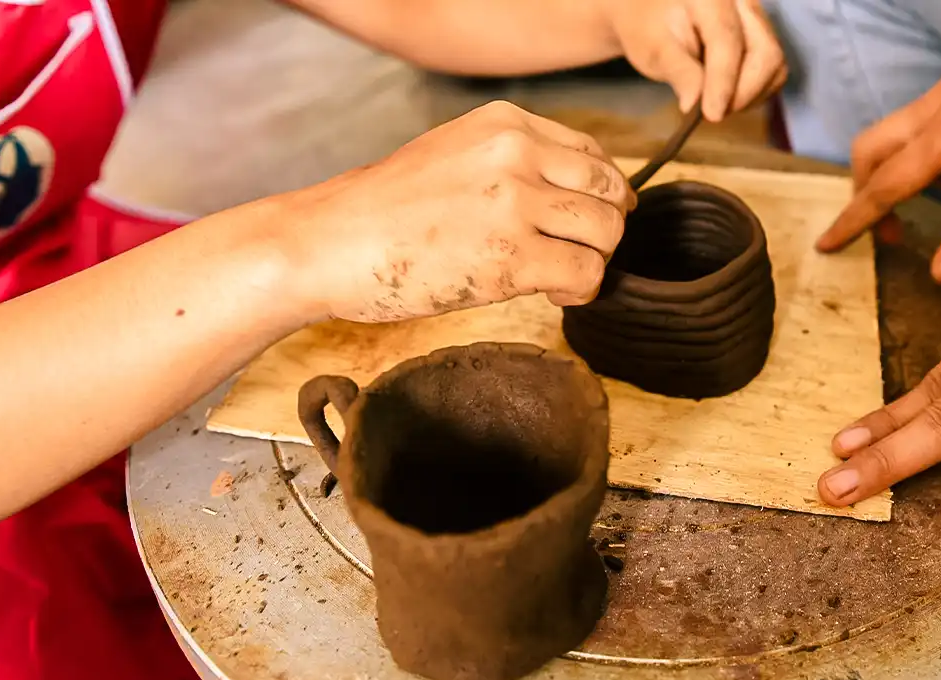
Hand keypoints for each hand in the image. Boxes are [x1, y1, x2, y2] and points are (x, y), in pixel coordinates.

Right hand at [271, 101, 633, 323]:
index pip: (593, 155)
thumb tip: (572, 195)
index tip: (583, 222)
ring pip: (607, 233)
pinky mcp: (511, 258)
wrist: (329, 243)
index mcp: (506, 124)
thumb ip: (513, 162)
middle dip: (603, 230)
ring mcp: (515, 204)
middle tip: (575, 254)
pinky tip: (552, 294)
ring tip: (558, 277)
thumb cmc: (383, 210)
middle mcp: (517, 153)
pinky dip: (579, 291)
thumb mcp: (455, 155)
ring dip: (594, 262)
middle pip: (611, 191)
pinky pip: (586, 274)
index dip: (599, 196)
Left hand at [603, 0, 785, 121]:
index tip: (711, 114)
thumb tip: (695, 104)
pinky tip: (725, 95)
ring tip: (714, 104)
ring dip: (749, 95)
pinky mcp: (763, 36)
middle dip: (742, 93)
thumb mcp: (653, 50)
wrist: (650, 16)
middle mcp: (743, 1)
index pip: (727, 40)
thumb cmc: (648, 29)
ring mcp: (757, 17)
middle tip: (711, 114)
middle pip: (765, 53)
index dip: (723, 81)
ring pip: (774, 65)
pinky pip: (773, 72)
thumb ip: (679, 72)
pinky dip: (753, 92)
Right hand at [816, 0, 940, 282]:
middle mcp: (939, 104)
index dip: (853, 222)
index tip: (826, 247)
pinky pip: (926, 118)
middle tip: (888, 235)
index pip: (883, 186)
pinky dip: (928, 150)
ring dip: (900, 171)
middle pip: (869, 150)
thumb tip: (939, 271)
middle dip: (864, 194)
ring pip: (895, 131)